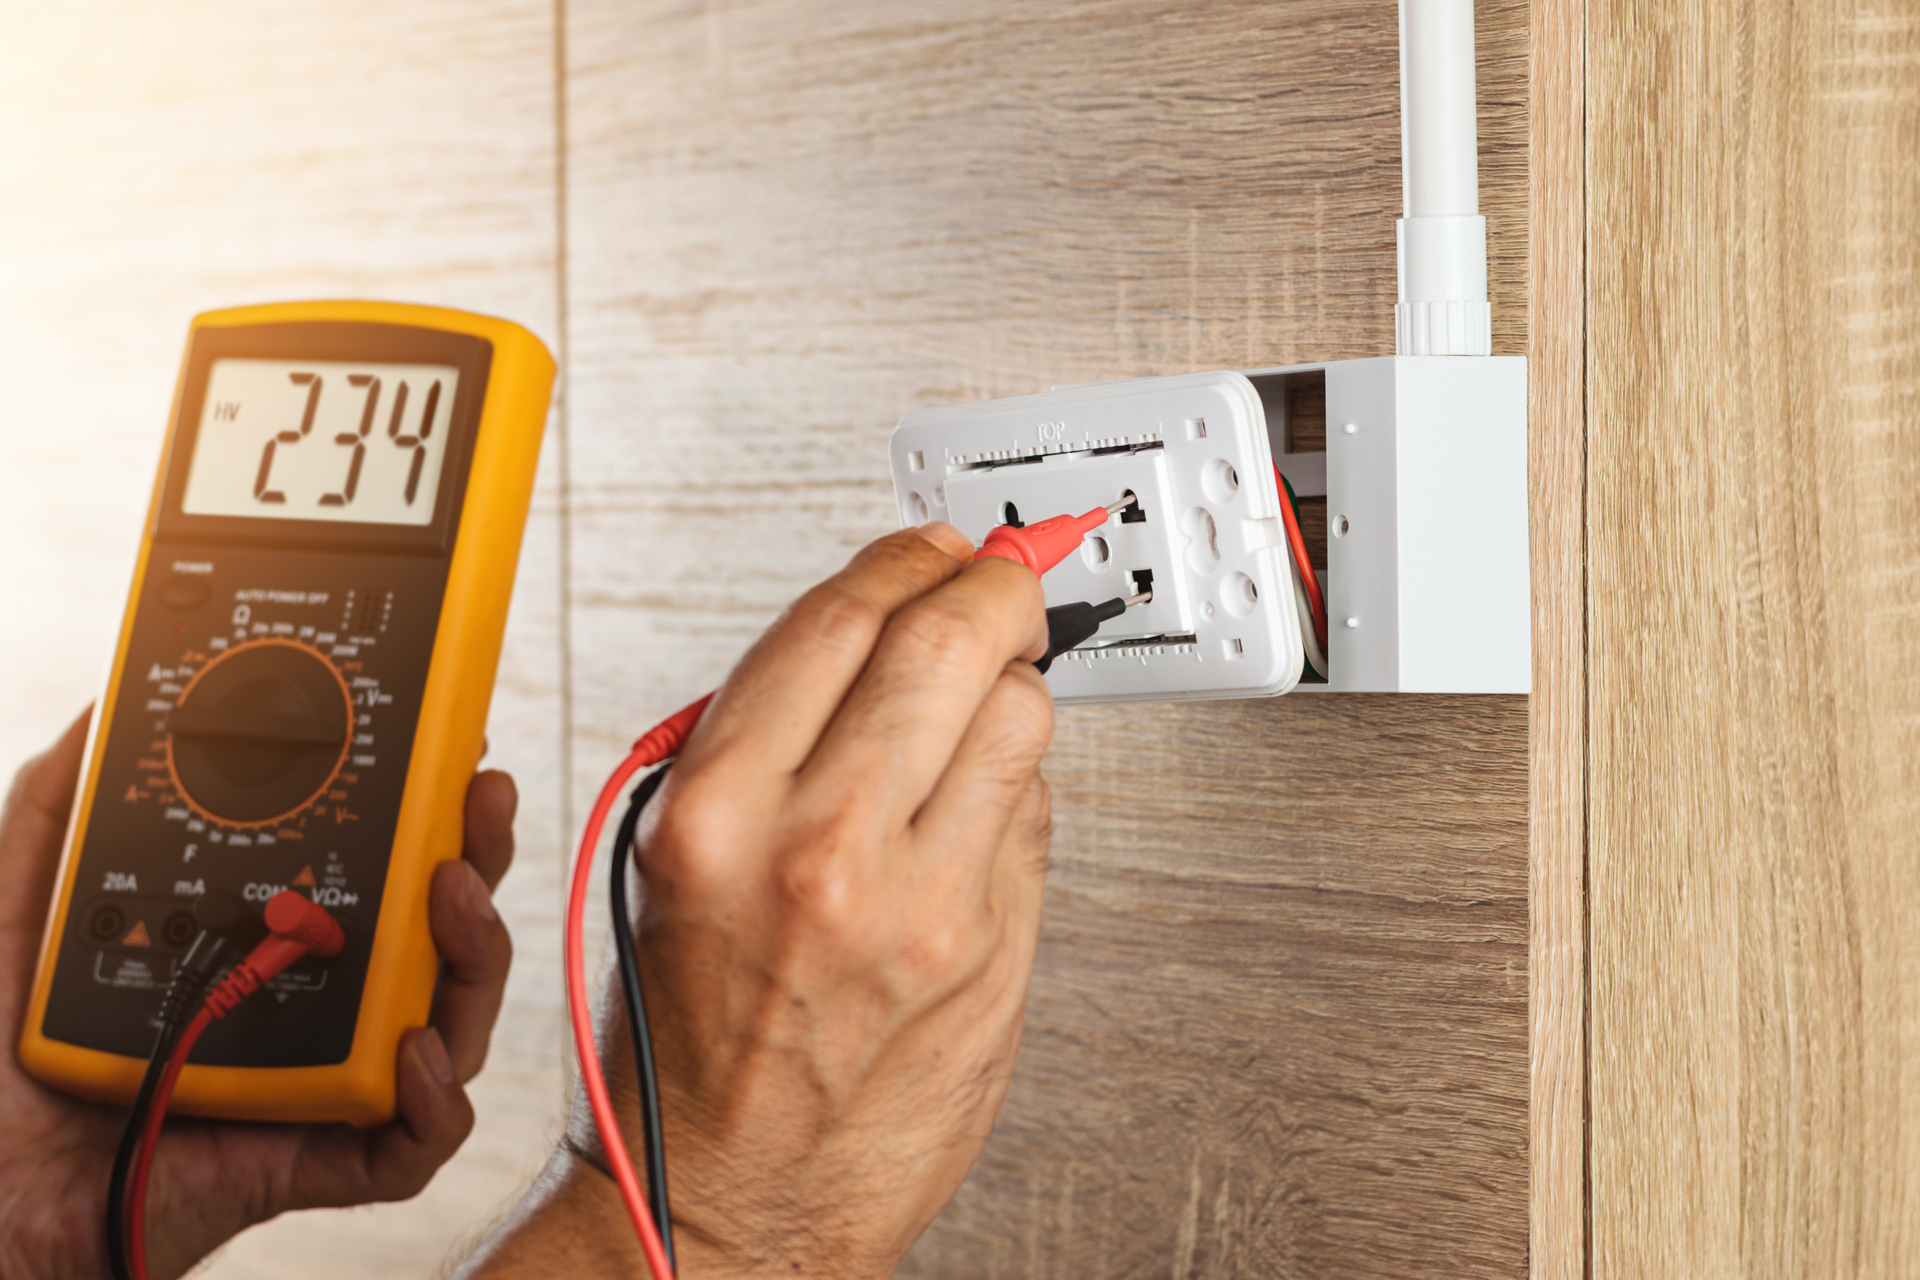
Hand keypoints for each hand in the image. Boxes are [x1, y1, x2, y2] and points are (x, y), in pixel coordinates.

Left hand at [0, 709, 518, 1279]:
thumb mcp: (18, 915)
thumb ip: (56, 813)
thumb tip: (106, 705)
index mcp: (267, 942)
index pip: (378, 871)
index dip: (428, 811)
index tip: (448, 747)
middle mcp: (310, 1007)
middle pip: (438, 934)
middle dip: (480, 859)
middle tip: (480, 799)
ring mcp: (319, 1085)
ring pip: (453, 1026)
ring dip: (475, 958)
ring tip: (453, 900)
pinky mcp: (313, 1164)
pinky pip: (413, 1144)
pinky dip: (434, 1100)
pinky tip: (411, 1051)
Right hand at [465, 523, 1054, 1278]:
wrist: (728, 1193)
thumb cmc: (688, 1031)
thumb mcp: (670, 858)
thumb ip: (762, 734)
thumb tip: (872, 628)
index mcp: (716, 814)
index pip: (836, 620)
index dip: (899, 557)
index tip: (928, 544)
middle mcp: (820, 853)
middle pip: (947, 642)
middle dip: (990, 583)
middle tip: (997, 576)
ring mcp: (922, 909)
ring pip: (1020, 716)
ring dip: (1011, 684)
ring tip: (978, 703)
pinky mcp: (993, 956)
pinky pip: (1035, 813)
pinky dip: (1014, 786)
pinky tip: (971, 807)